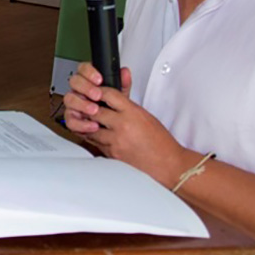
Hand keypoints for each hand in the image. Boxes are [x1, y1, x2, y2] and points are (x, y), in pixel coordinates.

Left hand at [63, 64, 191, 186]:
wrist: (166, 162)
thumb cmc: (159, 140)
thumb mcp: (144, 115)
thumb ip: (127, 103)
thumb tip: (115, 91)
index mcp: (132, 113)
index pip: (108, 94)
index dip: (99, 91)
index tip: (97, 91)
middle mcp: (122, 125)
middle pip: (94, 110)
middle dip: (89, 106)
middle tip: (87, 104)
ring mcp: (115, 141)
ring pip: (90, 127)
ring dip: (88, 122)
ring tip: (89, 119)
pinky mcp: (111, 153)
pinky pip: (94, 142)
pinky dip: (92, 136)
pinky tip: (94, 132)